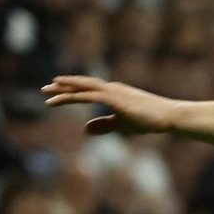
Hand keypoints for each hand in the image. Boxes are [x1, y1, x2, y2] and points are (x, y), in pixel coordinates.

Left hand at [43, 76, 178, 135]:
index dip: (71, 90)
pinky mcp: (114, 99)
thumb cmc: (150, 120)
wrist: (168, 116)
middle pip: (82, 84)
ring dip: (64, 89)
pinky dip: (73, 96)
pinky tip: (60, 99)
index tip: (56, 91)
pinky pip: (89, 96)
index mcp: (113, 93)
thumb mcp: (122, 124)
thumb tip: (84, 129)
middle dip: (63, 86)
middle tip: (45, 89)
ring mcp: (113, 92)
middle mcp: (111, 89)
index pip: (88, 90)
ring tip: (47, 91)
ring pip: (83, 87)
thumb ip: (104, 125)